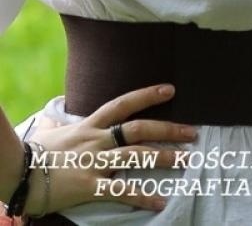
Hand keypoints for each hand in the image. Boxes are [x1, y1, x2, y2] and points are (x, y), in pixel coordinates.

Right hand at [24, 84, 196, 214]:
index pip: (122, 104)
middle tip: (193, 132)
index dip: (147, 95)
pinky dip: (142, 196)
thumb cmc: (32, 154)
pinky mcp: (88, 186)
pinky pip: (120, 191)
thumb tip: (55, 114)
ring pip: (135, 156)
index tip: (171, 89)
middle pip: (138, 129)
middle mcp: (95, 141)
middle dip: (168, 129)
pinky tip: (160, 201)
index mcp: (88, 126)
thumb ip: (59, 123)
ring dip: (164, 157)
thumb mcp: (49, 133)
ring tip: (186, 160)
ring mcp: (93, 163)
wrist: (14, 173)